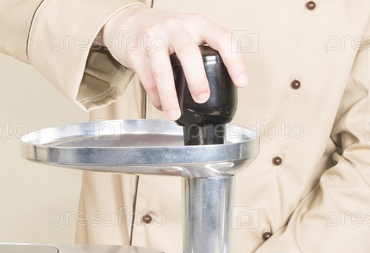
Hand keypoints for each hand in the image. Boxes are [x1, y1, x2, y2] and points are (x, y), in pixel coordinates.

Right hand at [101, 6, 247, 119]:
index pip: (222, 37)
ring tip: (175, 113)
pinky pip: (147, 78)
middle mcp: (175, 26)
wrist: (129, 22)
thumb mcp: (189, 32)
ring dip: (170, 95)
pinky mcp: (136, 51)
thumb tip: (222, 84)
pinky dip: (155, 95)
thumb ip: (203, 50)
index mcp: (196, 23)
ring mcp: (153, 37)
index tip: (241, 82)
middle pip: (189, 52)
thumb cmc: (165, 32)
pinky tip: (161, 105)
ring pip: (163, 69)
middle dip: (197, 78)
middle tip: (203, 98)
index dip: (234, 60)